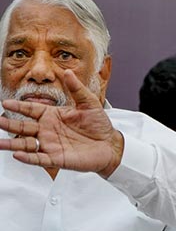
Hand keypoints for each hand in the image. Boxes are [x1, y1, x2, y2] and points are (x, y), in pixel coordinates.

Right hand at [0, 70, 123, 177]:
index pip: (31, 110)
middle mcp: (47, 130)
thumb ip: (77, 88)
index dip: (19, 107)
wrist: (110, 144)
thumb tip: (68, 72)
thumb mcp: (89, 103)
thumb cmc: (99, 124)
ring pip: (26, 145)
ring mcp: (50, 145)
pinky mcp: (57, 159)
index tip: (5, 102)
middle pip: (23, 127)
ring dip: (11, 144)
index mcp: (53, 116)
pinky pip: (39, 158)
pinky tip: (17, 154)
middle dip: (9, 124)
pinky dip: (28, 157)